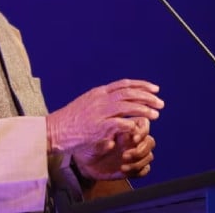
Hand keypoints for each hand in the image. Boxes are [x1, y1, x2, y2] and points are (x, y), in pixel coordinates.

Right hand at [46, 79, 163, 154]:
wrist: (54, 130)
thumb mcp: (87, 104)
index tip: (155, 88)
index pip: (124, 84)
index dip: (141, 85)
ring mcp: (99, 112)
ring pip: (127, 105)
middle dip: (147, 97)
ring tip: (156, 115)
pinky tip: (139, 127)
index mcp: (99, 92)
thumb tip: (118, 103)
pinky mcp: (98, 126)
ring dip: (144, 109)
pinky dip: (131, 124)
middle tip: (160, 103)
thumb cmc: (70, 120)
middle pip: (129, 93)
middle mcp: (101, 99)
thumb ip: (102, 102)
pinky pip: (120, 123)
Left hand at [73, 117, 155, 179]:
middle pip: (150, 141)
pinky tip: (123, 170)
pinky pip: (145, 169)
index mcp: (126, 128)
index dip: (142, 132)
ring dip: (138, 161)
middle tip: (125, 155)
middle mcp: (132, 140)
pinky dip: (138, 171)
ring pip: (149, 155)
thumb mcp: (96, 133)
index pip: (144, 125)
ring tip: (123, 164)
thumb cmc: (87, 143)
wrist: (81, 160)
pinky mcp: (132, 167)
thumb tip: (129, 126)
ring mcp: (133, 154)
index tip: (134, 138)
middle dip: (140, 149)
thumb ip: (113, 127)